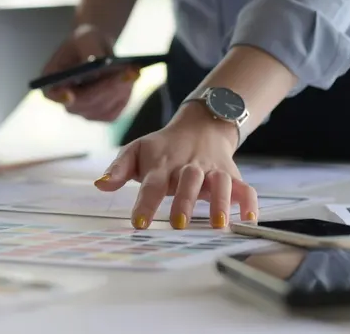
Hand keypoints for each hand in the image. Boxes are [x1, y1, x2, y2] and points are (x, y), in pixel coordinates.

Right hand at [40, 24, 138, 121]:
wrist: (97, 49)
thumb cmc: (85, 41)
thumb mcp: (85, 37)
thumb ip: (89, 50)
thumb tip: (98, 64)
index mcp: (52, 82)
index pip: (52, 93)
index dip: (60, 97)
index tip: (70, 95)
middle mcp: (66, 102)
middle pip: (84, 103)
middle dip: (107, 87)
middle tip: (126, 72)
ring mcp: (84, 111)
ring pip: (103, 108)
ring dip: (120, 89)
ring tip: (133, 71)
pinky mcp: (103, 114)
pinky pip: (116, 109)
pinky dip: (125, 94)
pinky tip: (132, 78)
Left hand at [93, 102, 257, 229]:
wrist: (200, 126)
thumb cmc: (162, 148)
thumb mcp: (136, 150)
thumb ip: (118, 169)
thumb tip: (100, 184)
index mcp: (163, 164)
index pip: (152, 184)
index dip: (146, 203)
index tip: (139, 223)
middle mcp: (189, 167)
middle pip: (188, 181)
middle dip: (184, 201)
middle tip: (179, 223)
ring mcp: (213, 170)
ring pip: (220, 183)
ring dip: (220, 202)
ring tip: (218, 224)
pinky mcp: (232, 175)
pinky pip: (245, 188)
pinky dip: (249, 202)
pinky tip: (249, 220)